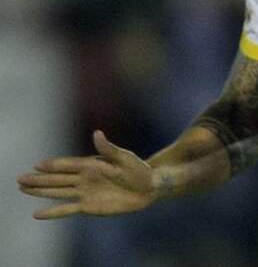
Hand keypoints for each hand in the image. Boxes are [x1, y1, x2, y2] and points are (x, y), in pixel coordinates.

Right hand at [17, 130, 156, 218]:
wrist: (148, 188)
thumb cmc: (139, 170)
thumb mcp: (124, 158)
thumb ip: (108, 149)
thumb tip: (96, 133)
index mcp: (92, 164)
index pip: (68, 164)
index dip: (53, 165)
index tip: (37, 165)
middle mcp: (84, 178)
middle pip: (57, 179)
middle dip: (39, 179)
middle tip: (19, 178)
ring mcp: (85, 192)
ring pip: (57, 192)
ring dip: (40, 191)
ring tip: (22, 188)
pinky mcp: (88, 207)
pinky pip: (66, 210)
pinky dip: (52, 212)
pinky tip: (37, 214)